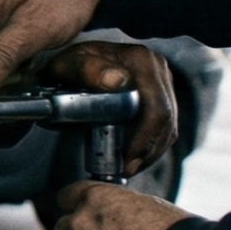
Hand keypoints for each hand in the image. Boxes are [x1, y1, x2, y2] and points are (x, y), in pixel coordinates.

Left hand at [41, 41, 178, 175]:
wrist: (66, 67)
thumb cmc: (62, 68)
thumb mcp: (66, 67)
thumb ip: (87, 70)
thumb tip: (119, 80)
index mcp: (140, 59)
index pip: (156, 107)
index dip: (144, 139)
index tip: (126, 160)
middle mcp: (157, 67)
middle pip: (166, 120)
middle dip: (147, 150)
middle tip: (126, 170)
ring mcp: (161, 80)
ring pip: (168, 126)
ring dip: (150, 151)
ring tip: (127, 167)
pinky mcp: (160, 94)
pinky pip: (164, 126)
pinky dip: (151, 145)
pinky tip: (133, 156)